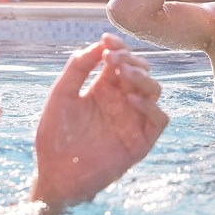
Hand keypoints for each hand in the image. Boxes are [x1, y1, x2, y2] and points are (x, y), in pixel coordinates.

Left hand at [33, 34, 168, 207]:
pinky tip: (132, 100)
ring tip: (123, 73)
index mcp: (104, 88)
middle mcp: (123, 101)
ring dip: (142, 78)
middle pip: (141, 71)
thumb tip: (99, 44)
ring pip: (154, 90)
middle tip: (113, 58)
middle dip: (130, 59)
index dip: (118, 46)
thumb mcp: (61, 96)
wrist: (56, 175)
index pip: (120, 60)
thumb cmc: (55, 137)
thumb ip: (77, 69)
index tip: (107, 39)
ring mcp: (134, 120)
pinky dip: (151, 107)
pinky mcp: (141, 141)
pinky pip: (159, 120)